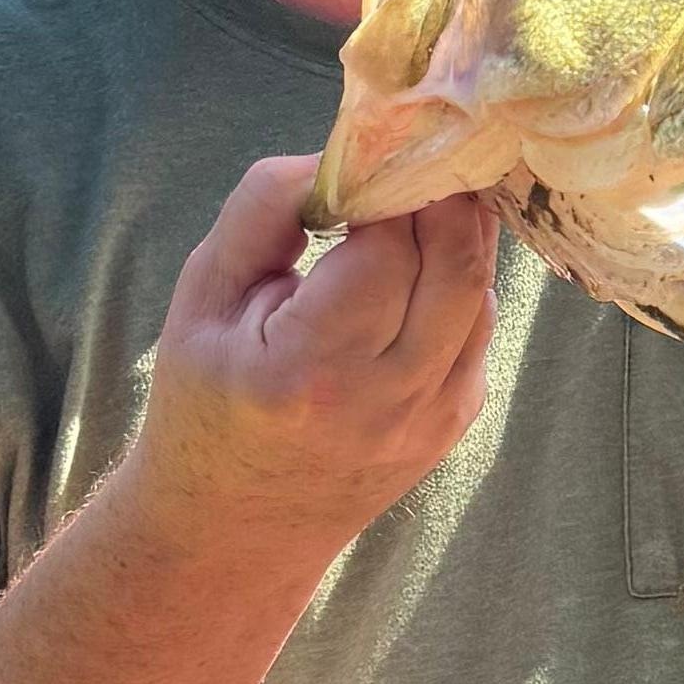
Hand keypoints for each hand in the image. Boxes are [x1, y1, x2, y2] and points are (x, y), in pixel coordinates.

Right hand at [120, 157, 501, 572]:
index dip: (387, 188)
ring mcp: (433, 419)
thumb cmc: (206, 405)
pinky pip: (478, 326)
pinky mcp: (456, 423)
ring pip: (480, 292)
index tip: (365, 159)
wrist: (235, 530)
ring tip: (413, 200)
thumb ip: (265, 211)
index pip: (389, 248)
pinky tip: (416, 266)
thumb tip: (340, 153)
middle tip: (410, 155)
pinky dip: (457, 282)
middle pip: (456, 263)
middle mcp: (387, 401)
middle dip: (440, 194)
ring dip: (457, 235)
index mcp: (310, 369)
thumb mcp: (203, 298)